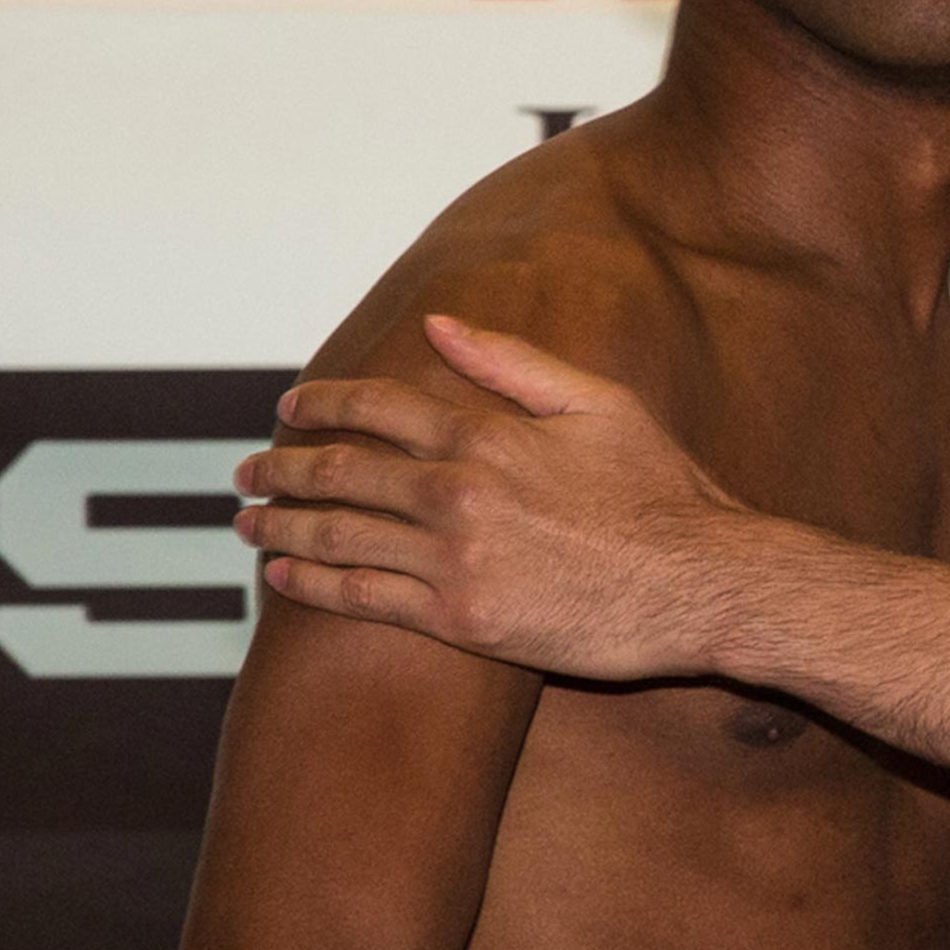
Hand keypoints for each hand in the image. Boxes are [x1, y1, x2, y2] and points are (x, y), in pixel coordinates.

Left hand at [234, 314, 763, 679]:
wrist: (703, 582)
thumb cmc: (664, 491)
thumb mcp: (600, 403)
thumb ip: (513, 362)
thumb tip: (438, 327)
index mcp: (489, 433)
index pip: (377, 408)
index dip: (322, 404)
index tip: (289, 408)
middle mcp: (459, 493)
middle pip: (340, 474)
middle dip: (280, 470)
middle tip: (246, 473)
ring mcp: (456, 561)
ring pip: (337, 539)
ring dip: (280, 528)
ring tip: (247, 526)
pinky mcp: (463, 622)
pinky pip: (364, 601)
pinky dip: (312, 587)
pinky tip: (283, 579)